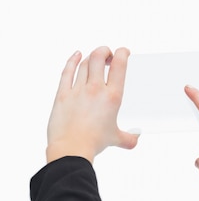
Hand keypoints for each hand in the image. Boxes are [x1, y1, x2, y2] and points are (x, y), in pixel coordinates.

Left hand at [46, 47, 139, 163]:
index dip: (123, 52)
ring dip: (92, 56)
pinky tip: (76, 55)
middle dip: (105, 51)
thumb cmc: (93, 143)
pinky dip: (72, 60)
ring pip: (85, 63)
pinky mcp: (62, 94)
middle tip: (108, 55)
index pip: (120, 65)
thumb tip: (135, 139)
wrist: (71, 149)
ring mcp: (78, 90)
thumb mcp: (115, 138)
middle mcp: (96, 89)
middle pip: (99, 57)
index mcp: (113, 96)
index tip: (124, 52)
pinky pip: (67, 72)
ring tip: (96, 58)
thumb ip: (128, 138)